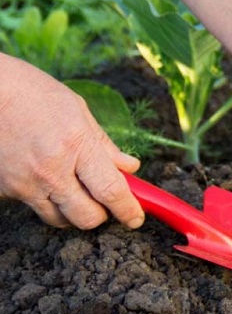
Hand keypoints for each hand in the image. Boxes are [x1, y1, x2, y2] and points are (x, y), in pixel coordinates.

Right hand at [0, 54, 144, 229]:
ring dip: (74, 211)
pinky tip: (45, 176)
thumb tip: (130, 168)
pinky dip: (47, 199)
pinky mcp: (6, 189)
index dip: (128, 210)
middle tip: (105, 201)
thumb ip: (104, 145)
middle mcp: (51, 170)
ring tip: (75, 188)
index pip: (111, 191)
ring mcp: (25, 183)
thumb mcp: (79, 111)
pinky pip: (35, 206)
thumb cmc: (35, 94)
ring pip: (60, 219)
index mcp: (76, 145)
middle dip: (102, 214)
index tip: (136, 218)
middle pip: (87, 217)